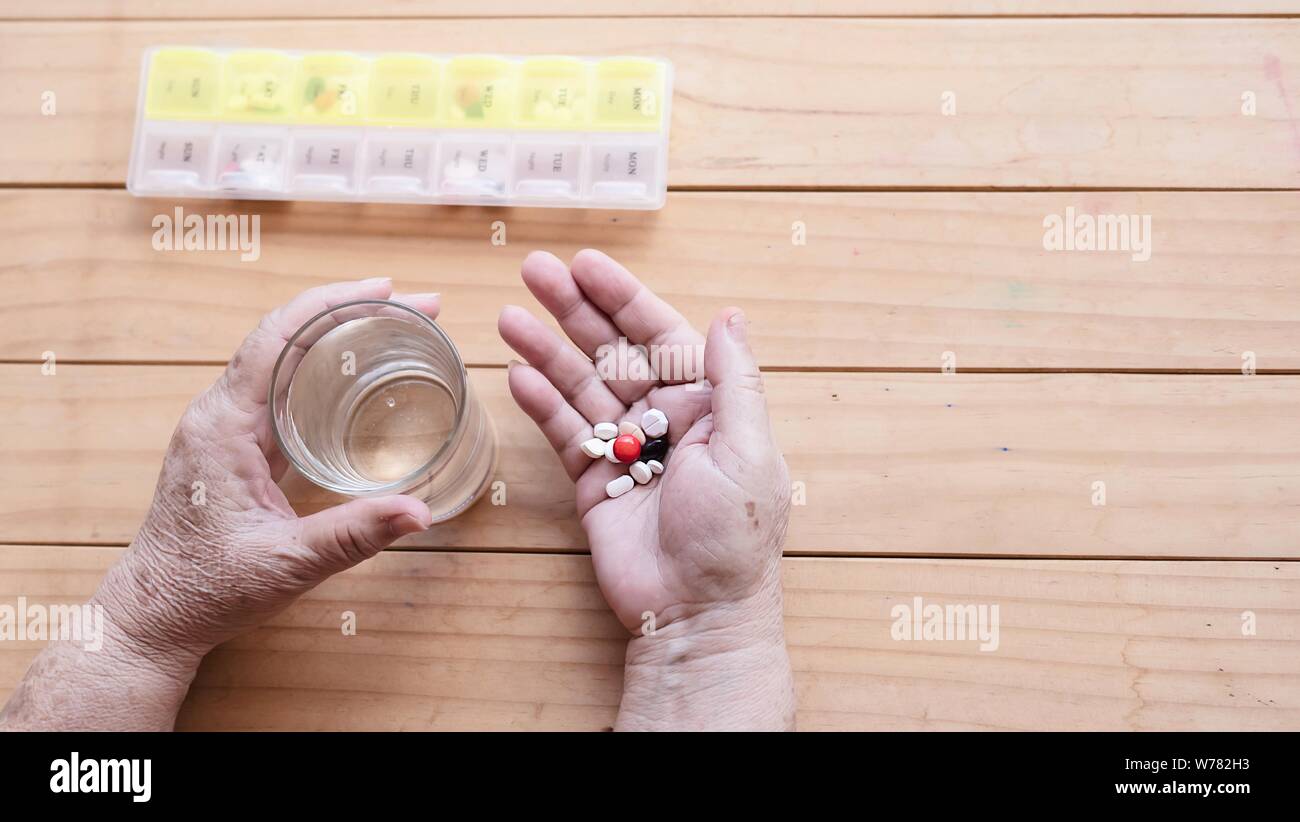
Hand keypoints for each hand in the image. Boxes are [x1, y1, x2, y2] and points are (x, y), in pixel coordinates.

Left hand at [1, 279, 437, 729]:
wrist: (153, 616)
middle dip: (351, 309)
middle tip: (415, 306)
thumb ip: (353, 535)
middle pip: (285, 335)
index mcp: (224, 426)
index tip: (387, 290)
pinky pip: (278, 386)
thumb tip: (420, 513)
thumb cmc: (206, 590)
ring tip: (397, 325)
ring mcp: (221, 427)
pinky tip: (358, 373)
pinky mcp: (230, 444)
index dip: (333, 303)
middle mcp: (217, 414)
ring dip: (337, 333)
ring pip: (281, 357)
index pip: (277, 338)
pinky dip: (321, 366)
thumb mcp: (287, 564)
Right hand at [499, 250, 795, 729]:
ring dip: (547, 350)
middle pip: (613, 350)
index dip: (623, 298)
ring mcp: (626, 450)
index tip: (586, 264)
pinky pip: (564, 433)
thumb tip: (730, 313)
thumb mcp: (747, 450)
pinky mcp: (593, 483)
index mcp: (707, 405)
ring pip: (581, 387)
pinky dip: (541, 404)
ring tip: (509, 316)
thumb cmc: (733, 536)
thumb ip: (732, 380)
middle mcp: (664, 419)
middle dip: (575, 310)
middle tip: (534, 269)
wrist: (696, 613)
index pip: (659, 335)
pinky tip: (516, 374)